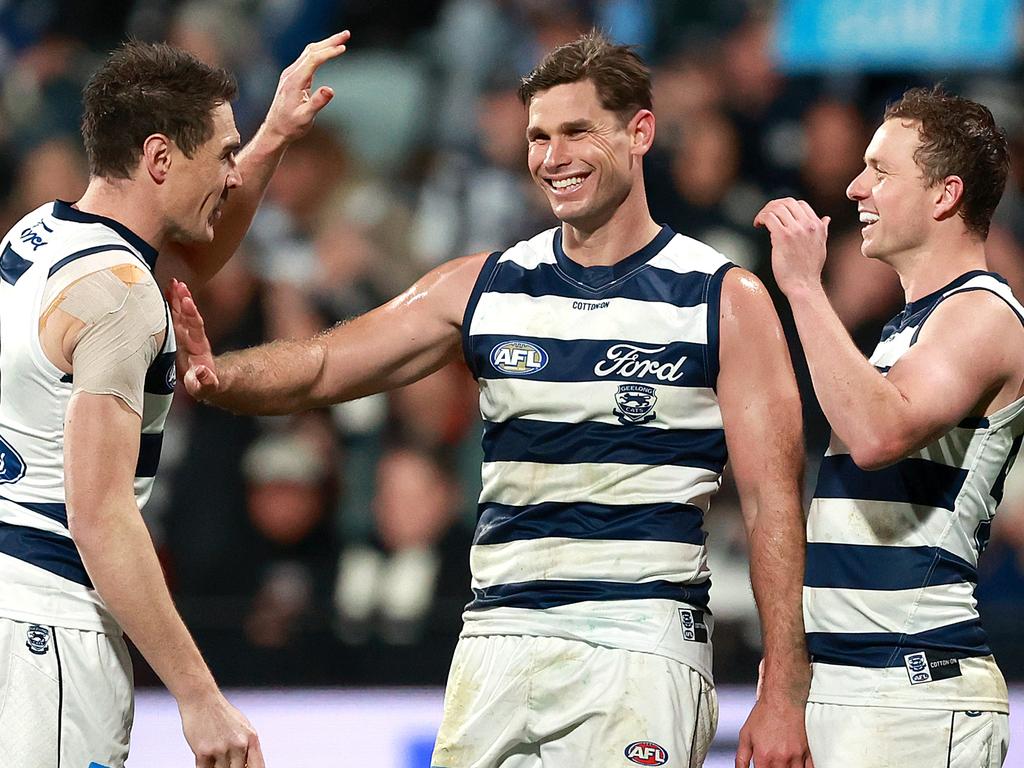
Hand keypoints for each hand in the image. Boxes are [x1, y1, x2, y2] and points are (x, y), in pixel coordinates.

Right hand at [168, 278, 220, 399]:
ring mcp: (185, 333)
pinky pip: (173, 315)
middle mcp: (192, 337)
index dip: (191, 315)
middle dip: (183, 300)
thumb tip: (202, 373)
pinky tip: (166, 289)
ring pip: (180, 312)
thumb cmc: (202, 384)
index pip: (195, 327)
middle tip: (178, 284)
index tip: (188, 302)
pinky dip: (170, 302)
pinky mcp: (177, 333)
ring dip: (177, 297)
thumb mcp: (204, 387)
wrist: (204, 380)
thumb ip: (204, 381)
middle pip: (187, 315)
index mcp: (197, 347)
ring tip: (173, 281)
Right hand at [179, 690, 264, 767]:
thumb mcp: (242, 727)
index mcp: (251, 738)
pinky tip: (205, 759)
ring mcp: (221, 749)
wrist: (201, 699)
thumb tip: (249, 765)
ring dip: (217, 767)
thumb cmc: (221, 713)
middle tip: (225, 762)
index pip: (258, 766)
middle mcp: (239, 745)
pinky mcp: (203, 752)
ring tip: (214, 755)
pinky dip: (205, 767)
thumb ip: (247, 746)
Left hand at [262, 30, 350, 143]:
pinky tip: (328, 50)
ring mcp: (291, 73)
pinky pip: (307, 58)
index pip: (313, 60)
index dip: (329, 52)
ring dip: (326, 44)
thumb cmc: (291, 126)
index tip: (344, 48)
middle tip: (347, 34)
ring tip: (342, 39)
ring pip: (309, 52)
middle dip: (330, 41)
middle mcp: (291, 73)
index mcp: (294, 81)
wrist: (275, 129)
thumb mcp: (305, 118)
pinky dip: (320, 51)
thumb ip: (317, 103)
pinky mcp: (293, 76)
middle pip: (312, 50)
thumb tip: (330, 90)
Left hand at [735, 696, 812, 767]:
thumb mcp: (745, 735)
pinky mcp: (807, 752)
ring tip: (781, 763)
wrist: (782, 699)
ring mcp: (795, 757)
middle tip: (771, 763)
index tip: (762, 767)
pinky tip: (795, 765)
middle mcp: (780, 759)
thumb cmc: (765, 714)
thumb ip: (741, 758)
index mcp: (764, 757)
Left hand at [753, 198, 829, 297]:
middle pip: (787, 202)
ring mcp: (795, 230)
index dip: (785, 206)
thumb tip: (826, 219)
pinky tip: (757, 225)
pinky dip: (761, 217)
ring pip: (777, 208)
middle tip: (765, 214)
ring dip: (765, 211)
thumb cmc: (809, 270)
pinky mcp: (782, 237)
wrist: (803, 286)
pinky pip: (769, 217)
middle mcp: (808, 225)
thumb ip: (823, 230)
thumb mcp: (821, 246)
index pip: (800, 204)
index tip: (777, 214)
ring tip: (760, 220)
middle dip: (773, 205)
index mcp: (817, 226)